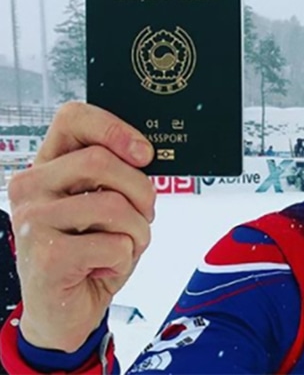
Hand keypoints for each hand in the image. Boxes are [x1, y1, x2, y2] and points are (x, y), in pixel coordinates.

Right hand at [8, 102, 155, 351]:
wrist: (64, 311)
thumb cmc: (89, 254)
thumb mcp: (105, 208)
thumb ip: (116, 178)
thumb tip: (144, 154)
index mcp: (47, 166)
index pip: (73, 118)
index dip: (114, 128)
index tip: (144, 153)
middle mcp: (31, 186)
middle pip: (102, 161)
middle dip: (141, 191)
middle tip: (145, 214)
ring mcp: (33, 220)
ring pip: (114, 206)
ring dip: (138, 232)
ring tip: (124, 247)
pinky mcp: (46, 255)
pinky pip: (114, 245)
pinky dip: (125, 260)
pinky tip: (103, 270)